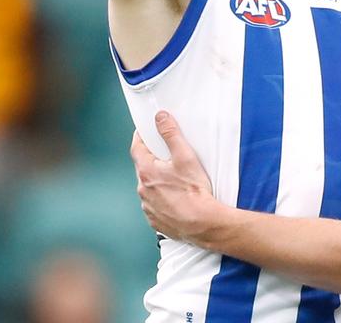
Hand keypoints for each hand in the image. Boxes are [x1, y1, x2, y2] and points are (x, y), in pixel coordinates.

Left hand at [131, 111, 219, 243]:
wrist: (203, 223)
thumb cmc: (194, 191)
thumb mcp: (185, 156)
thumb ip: (171, 135)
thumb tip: (160, 117)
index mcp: (146, 172)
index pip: (137, 148)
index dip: (141, 137)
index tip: (145, 131)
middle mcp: (142, 190)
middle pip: (144, 168)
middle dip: (154, 161)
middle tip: (169, 156)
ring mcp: (148, 207)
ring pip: (150, 188)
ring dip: (159, 182)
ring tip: (178, 181)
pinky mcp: (156, 220)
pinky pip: (156, 205)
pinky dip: (163, 199)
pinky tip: (178, 199)